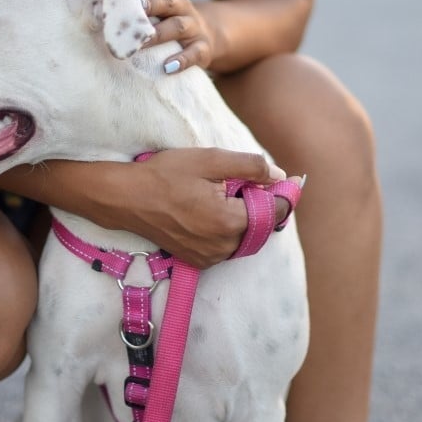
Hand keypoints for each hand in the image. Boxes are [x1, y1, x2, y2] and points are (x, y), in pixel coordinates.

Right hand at [93, 148, 300, 268]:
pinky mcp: (199, 261)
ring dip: (244, 217)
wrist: (127, 198)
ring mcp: (210, 257)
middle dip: (261, 204)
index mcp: (229, 221)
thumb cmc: (166, 175)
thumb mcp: (210, 160)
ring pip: (244, 236)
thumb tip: (278, 176)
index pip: (274, 212)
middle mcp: (223, 246)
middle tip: (248, 181)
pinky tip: (211, 209)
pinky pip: (227, 245)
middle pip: (261, 226)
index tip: (294, 180)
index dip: (286, 195)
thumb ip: (250, 167)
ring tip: (222, 194)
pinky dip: (228, 228)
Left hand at [128, 0, 222, 73]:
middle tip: (128, 10)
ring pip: (177, 26)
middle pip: (165, 0)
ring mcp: (193, 25)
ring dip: (158, 34)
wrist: (207, 34)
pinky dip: (182, 60)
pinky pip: (194, 52)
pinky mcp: (202, 47)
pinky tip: (168, 67)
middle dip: (148, 3)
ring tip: (140, 44)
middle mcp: (181, 4)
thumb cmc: (168, 16)